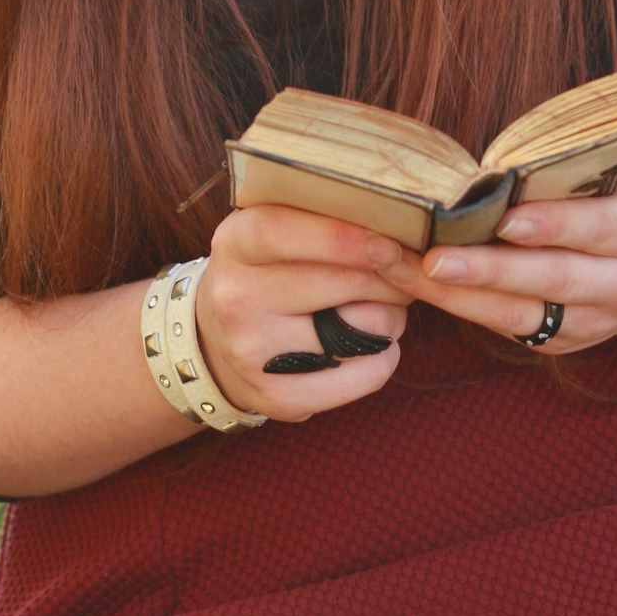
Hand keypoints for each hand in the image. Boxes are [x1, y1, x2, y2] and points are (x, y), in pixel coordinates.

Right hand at [194, 205, 411, 420]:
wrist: (216, 343)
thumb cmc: (269, 273)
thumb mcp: (274, 231)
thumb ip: (324, 216)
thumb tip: (401, 227)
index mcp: (235, 243)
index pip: (282, 233)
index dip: (343, 237)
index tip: (390, 242)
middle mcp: (236, 299)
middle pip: (344, 282)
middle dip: (391, 275)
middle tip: (399, 271)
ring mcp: (254, 354)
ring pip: (367, 329)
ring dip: (392, 316)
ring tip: (374, 308)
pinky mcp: (280, 399)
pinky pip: (369, 374)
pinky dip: (384, 356)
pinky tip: (365, 346)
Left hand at [380, 181, 616, 353]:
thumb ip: (584, 164)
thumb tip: (510, 155)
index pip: (601, 228)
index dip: (555, 225)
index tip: (505, 219)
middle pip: (553, 279)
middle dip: (488, 270)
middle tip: (432, 259)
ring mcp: (596, 321)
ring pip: (522, 315)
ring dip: (457, 296)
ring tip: (402, 269)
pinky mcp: (565, 341)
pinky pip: (508, 327)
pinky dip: (461, 306)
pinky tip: (415, 283)